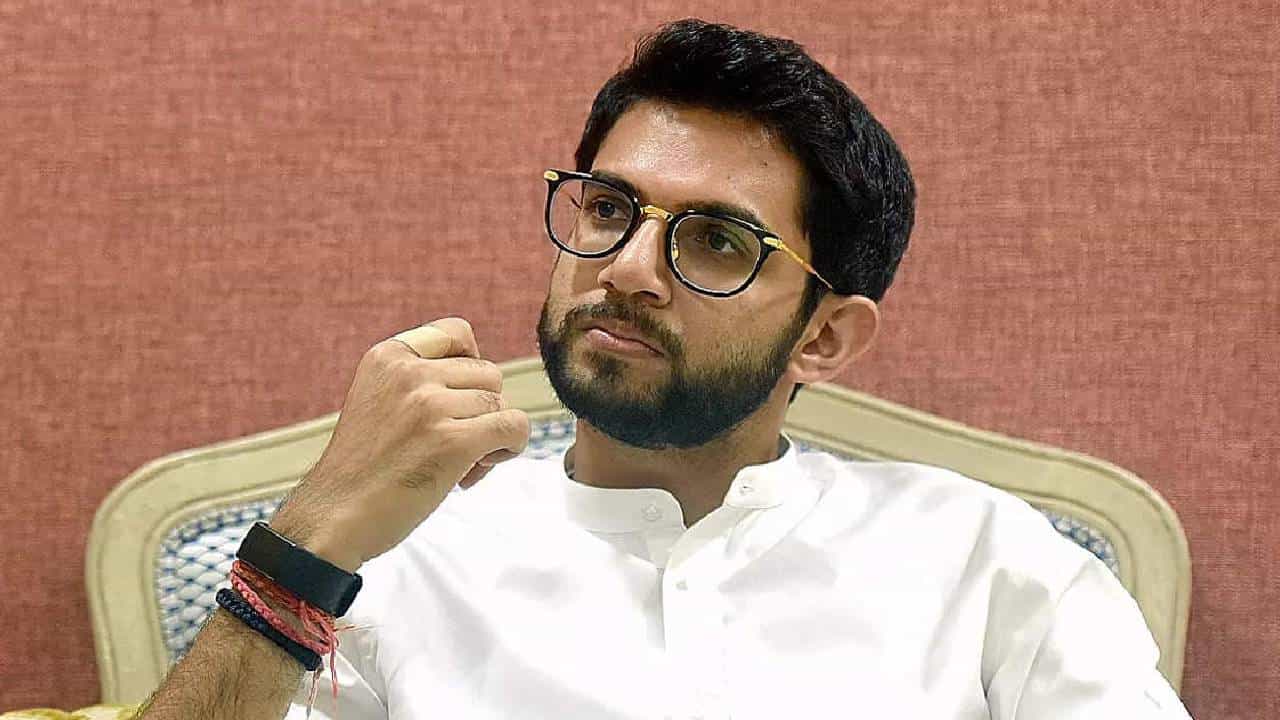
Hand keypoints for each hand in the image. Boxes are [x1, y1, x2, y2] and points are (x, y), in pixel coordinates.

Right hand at [268, 318, 529, 570]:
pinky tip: (480, 468)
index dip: (472, 364)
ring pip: (500, 405)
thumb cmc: (363, 470)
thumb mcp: (378, 402)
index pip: (457, 333)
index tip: (460, 398)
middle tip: (456, 445)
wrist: (334, 518)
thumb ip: (420, 382)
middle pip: (488, 375)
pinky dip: (510, 447)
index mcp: (388, 357)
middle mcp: (408, 373)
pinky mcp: (453, 441)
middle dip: (481, 409)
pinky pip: (514, 428)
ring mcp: (430, 405)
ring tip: (460, 465)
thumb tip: (487, 386)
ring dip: (492, 436)